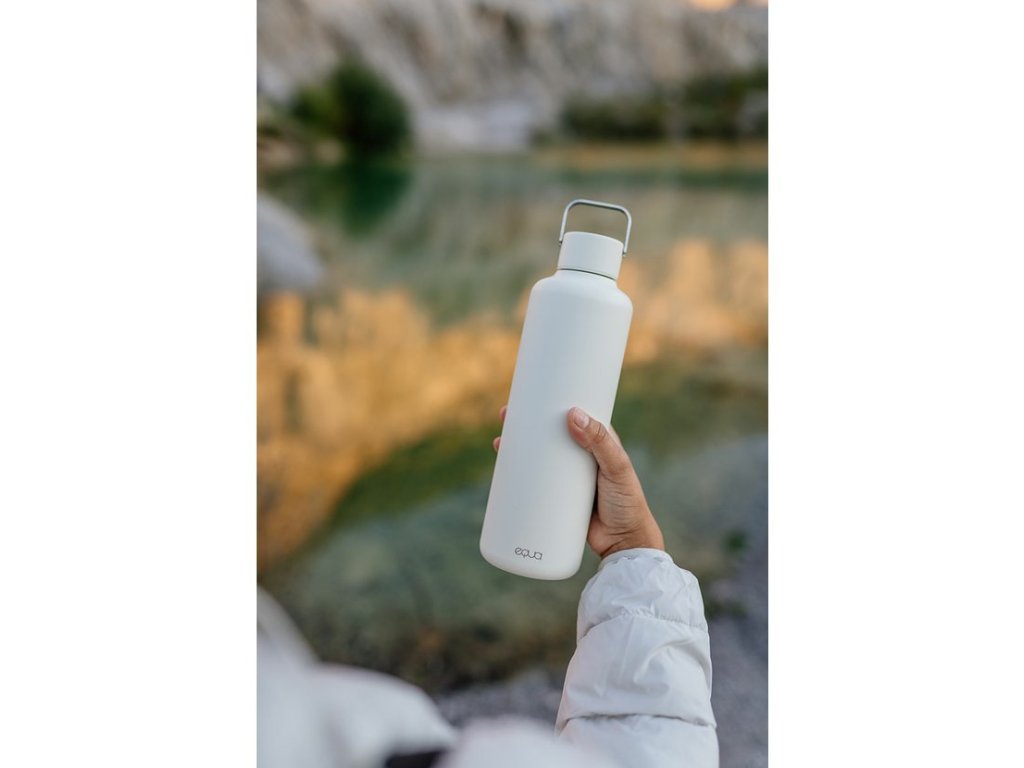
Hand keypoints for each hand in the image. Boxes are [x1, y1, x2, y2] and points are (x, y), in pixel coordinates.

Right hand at [493, 405, 663, 557]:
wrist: (624, 543)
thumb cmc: (628, 502)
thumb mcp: (616, 467)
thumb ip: (600, 441)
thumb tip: (572, 414)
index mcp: (597, 443)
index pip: (572, 418)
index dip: (552, 406)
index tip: (532, 397)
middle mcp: (581, 457)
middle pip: (549, 436)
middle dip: (527, 426)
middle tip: (506, 416)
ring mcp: (568, 479)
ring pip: (539, 459)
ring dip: (519, 449)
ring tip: (500, 443)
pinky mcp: (558, 499)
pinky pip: (536, 484)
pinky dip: (520, 477)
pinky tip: (504, 473)